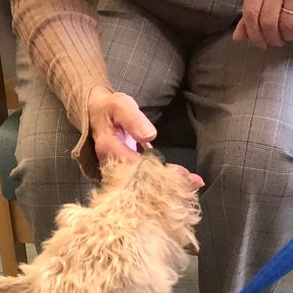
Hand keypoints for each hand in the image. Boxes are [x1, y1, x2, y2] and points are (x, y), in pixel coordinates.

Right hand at [86, 87, 202, 189]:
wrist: (96, 114)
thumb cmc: (110, 109)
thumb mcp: (120, 106)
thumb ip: (133, 119)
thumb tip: (149, 136)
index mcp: (110, 150)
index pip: (139, 168)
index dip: (162, 173)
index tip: (185, 174)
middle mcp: (112, 167)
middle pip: (143, 182)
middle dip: (170, 183)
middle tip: (196, 182)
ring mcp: (116, 175)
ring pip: (144, 186)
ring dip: (168, 186)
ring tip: (194, 185)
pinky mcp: (123, 177)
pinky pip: (143, 183)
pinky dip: (161, 184)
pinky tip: (182, 183)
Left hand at [234, 0, 292, 47]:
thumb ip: (252, 12)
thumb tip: (239, 37)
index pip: (251, 12)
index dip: (253, 34)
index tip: (259, 42)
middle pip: (268, 22)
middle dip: (272, 39)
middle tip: (275, 41)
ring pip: (287, 25)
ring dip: (287, 37)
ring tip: (288, 34)